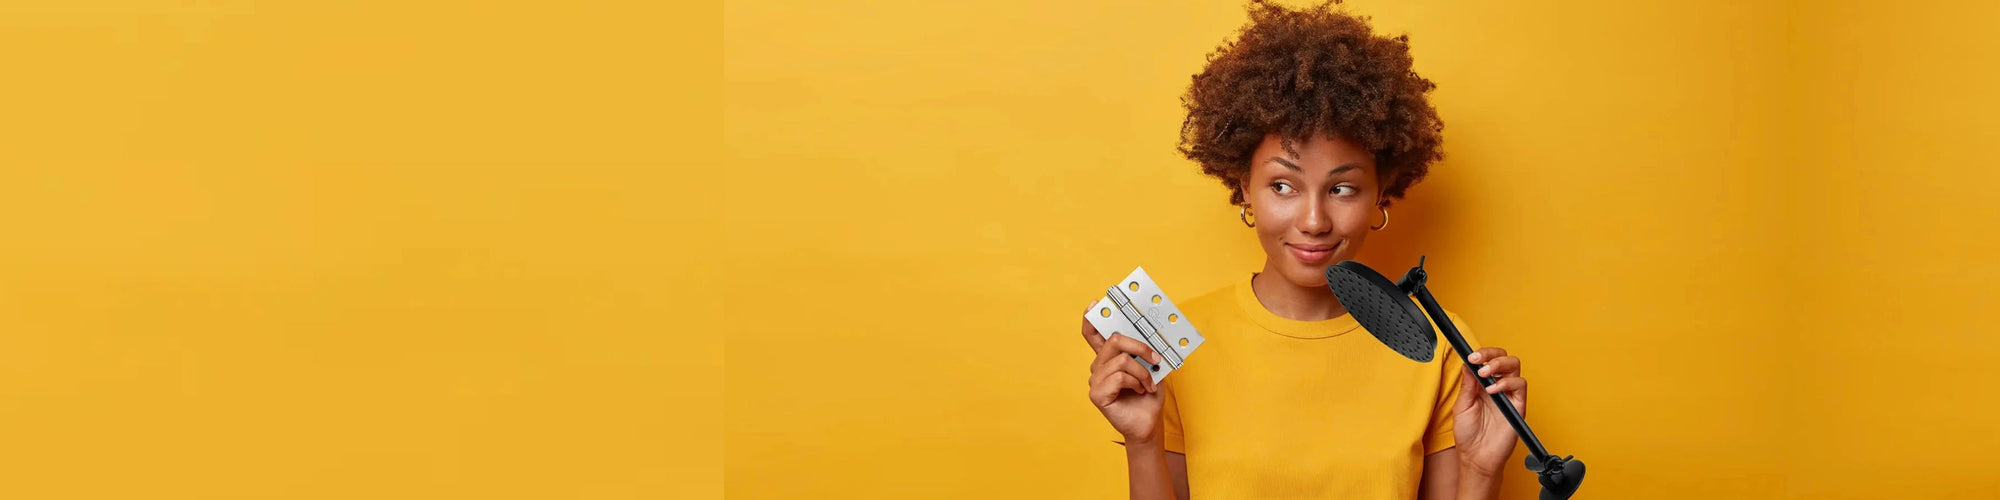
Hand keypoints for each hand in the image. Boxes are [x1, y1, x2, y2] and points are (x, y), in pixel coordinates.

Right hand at [1084, 307, 1165, 443]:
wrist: (1148, 424)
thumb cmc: (1148, 396)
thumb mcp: (1151, 368)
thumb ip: (1146, 352)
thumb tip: (1153, 334)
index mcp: (1108, 358)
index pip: (1093, 335)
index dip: (1091, 319)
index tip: (1095, 304)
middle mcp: (1098, 366)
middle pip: (1114, 340)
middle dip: (1139, 346)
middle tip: (1155, 358)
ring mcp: (1095, 380)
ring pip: (1121, 360)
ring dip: (1142, 372)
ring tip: (1148, 385)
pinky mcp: (1096, 393)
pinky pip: (1119, 376)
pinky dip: (1136, 383)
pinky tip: (1140, 391)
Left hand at [1453, 347, 1526, 478]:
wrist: (1477, 457)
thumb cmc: (1468, 434)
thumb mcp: (1462, 405)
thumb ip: (1467, 384)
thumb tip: (1468, 363)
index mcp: (1482, 384)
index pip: (1488, 360)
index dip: (1481, 354)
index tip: (1471, 356)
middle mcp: (1497, 387)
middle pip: (1504, 358)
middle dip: (1491, 354)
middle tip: (1478, 361)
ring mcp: (1509, 395)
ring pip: (1514, 366)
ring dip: (1499, 364)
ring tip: (1484, 374)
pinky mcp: (1518, 405)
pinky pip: (1520, 385)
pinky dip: (1507, 383)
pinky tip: (1493, 391)